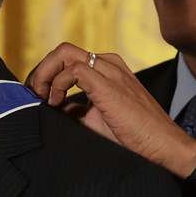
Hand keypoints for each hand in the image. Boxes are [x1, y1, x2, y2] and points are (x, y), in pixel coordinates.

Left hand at [26, 42, 195, 178]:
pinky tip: (58, 103)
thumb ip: (72, 108)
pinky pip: (75, 68)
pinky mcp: (109, 83)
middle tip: (34, 95)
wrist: (162, 146)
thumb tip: (46, 106)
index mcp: (106, 68)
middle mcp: (108, 63)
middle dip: (41, 70)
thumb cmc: (132, 136)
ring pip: (64, 52)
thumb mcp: (93, 119)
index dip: (46, 74)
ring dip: (45, 73)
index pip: (67, 59)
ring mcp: (110, 70)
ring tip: (42, 97)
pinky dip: (59, 83)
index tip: (37, 96)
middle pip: (62, 51)